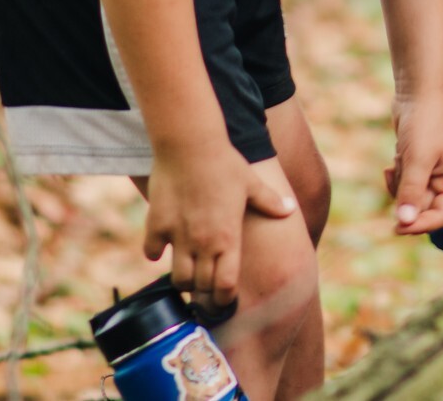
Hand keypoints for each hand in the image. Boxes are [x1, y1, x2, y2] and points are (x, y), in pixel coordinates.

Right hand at [143, 139, 296, 307]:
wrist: (191, 145)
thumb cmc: (225, 163)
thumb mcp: (252, 184)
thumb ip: (270, 202)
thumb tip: (291, 209)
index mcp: (228, 238)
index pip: (226, 285)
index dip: (225, 298)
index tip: (224, 297)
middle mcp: (203, 243)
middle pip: (200, 288)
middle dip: (204, 291)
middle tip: (205, 283)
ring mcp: (178, 236)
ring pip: (177, 278)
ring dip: (182, 278)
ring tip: (187, 268)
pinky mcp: (156, 225)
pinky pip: (151, 253)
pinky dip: (155, 253)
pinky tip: (162, 244)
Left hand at [384, 96, 442, 235]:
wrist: (417, 93)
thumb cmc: (425, 122)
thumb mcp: (417, 159)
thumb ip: (411, 192)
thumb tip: (404, 222)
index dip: (421, 225)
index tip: (397, 227)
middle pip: (424, 210)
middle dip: (406, 197)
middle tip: (396, 175)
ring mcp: (434, 176)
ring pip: (411, 200)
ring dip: (399, 185)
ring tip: (399, 161)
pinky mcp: (419, 169)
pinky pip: (404, 187)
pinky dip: (396, 178)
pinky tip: (394, 160)